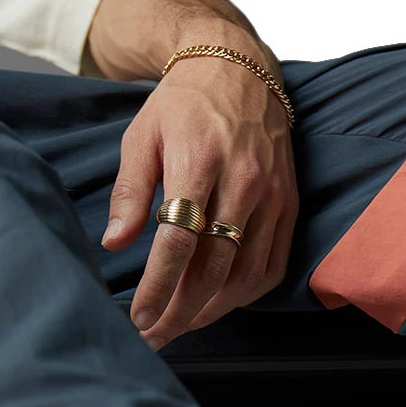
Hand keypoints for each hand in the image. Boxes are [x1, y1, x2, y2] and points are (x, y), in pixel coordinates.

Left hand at [101, 41, 297, 350]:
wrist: (239, 70)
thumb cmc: (184, 106)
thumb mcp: (142, 137)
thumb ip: (130, 192)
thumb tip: (115, 243)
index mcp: (199, 159)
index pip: (179, 241)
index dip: (159, 287)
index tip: (140, 317)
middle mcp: (243, 181)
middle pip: (213, 268)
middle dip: (181, 310)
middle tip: (155, 336)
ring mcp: (273, 196)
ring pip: (245, 274)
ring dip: (212, 310)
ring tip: (182, 324)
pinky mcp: (290, 206)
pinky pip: (271, 267)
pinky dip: (246, 295)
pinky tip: (220, 305)